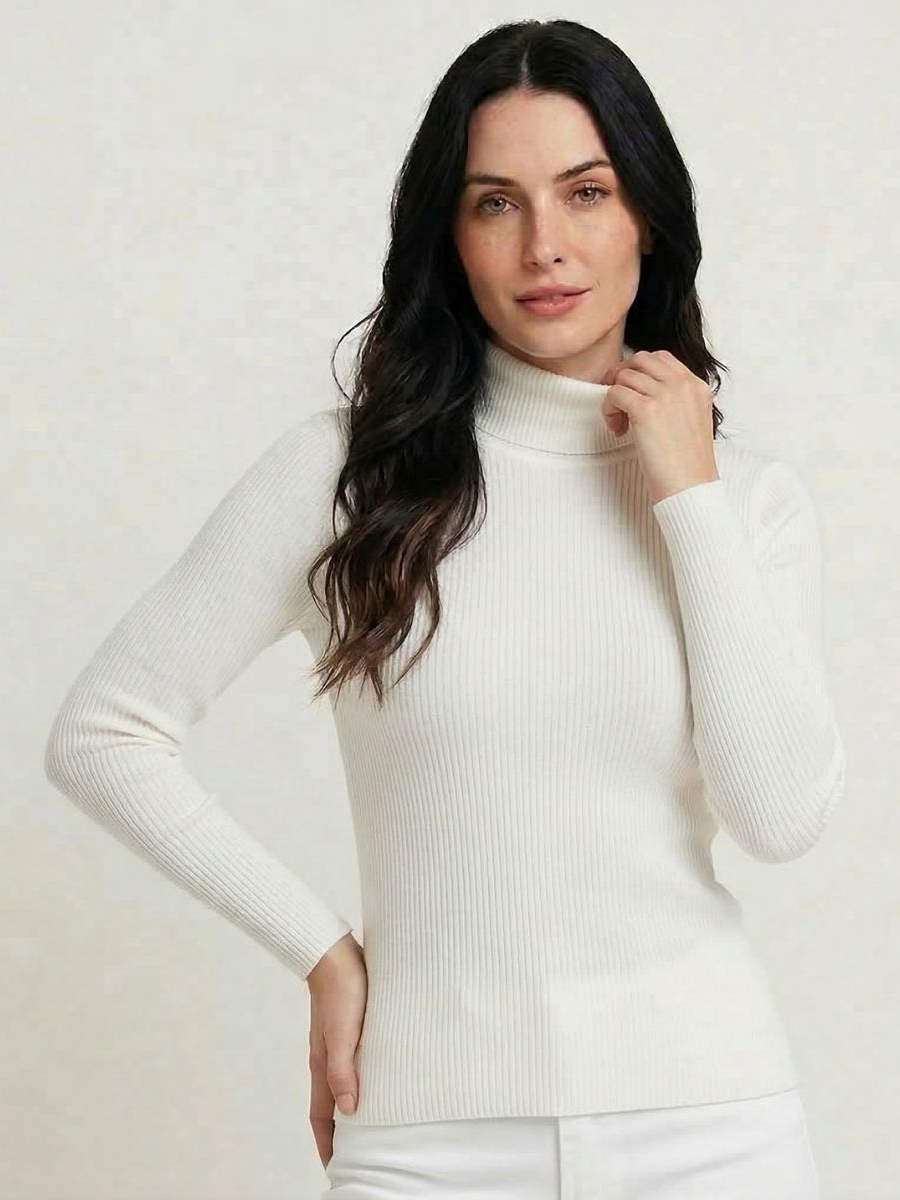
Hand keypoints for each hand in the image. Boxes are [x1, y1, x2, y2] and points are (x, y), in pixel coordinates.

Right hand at [306, 932, 367, 1170]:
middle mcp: (328, 1059)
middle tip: (362, 1155)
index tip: (338, 1168)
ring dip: (355, 1106)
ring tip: (376, 1124)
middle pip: (333, 1106)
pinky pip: (356, 1064)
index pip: (322, 1117)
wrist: (336, 951)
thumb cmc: (341, 989)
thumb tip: (349, 1110)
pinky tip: (383, 1079)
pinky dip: (365, 1080)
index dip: (328, 1145)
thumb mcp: (343, 1032)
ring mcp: (340, 1044)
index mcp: (322, 1066)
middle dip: (342, 1133)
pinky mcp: (352, 1029)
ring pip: (345, 1085)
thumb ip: (343, 1069)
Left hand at [601, 349, 718, 503]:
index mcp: (697, 386)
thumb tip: (649, 392)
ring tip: (621, 424)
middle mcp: (683, 385)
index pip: (662, 358)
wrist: (690, 488)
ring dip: (614, 398)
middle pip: (641, 360)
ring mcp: (665, 395)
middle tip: (618, 401)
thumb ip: (679, 401)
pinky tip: (618, 430)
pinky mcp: (646, 411)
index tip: (632, 392)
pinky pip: (614, 393)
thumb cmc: (688, 465)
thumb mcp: (694, 422)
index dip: (640, 371)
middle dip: (623, 376)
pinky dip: (609, 410)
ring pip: (624, 376)